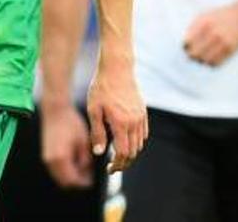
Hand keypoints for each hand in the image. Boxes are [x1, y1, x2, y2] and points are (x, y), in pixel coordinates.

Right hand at [40, 100, 93, 188]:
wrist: (56, 110)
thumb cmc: (70, 123)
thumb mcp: (83, 142)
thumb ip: (86, 160)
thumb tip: (88, 172)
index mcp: (61, 159)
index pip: (73, 180)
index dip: (83, 183)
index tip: (91, 181)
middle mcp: (51, 161)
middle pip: (64, 182)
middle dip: (76, 181)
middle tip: (88, 177)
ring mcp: (46, 158)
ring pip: (59, 177)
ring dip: (70, 176)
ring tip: (82, 169)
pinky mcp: (46, 154)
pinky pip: (55, 169)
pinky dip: (64, 170)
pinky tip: (74, 162)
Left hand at [86, 59, 147, 173]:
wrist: (117, 68)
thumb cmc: (101, 88)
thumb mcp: (94, 110)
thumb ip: (97, 132)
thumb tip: (99, 153)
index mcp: (121, 123)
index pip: (123, 153)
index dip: (117, 165)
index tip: (109, 170)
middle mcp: (134, 122)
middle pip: (133, 152)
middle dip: (124, 162)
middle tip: (113, 166)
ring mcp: (140, 117)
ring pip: (140, 144)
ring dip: (131, 152)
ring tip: (118, 154)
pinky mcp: (143, 111)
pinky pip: (143, 133)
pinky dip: (137, 142)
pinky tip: (127, 140)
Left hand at [183, 1, 237, 66]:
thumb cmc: (221, 15)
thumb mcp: (205, 15)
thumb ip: (194, 26)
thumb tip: (185, 42)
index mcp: (203, 23)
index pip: (188, 41)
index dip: (185, 47)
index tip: (186, 48)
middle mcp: (212, 33)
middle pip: (195, 52)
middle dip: (192, 55)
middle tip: (192, 55)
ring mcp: (222, 41)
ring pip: (205, 59)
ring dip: (201, 60)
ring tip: (202, 58)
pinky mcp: (231, 49)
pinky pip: (216, 62)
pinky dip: (211, 63)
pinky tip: (211, 59)